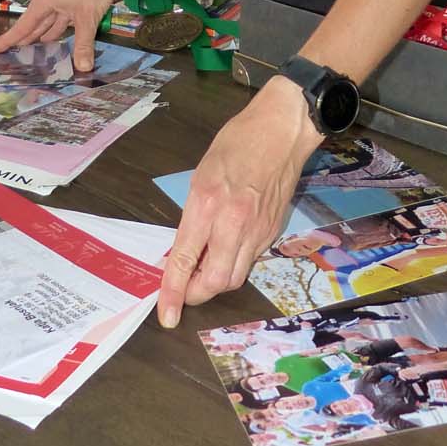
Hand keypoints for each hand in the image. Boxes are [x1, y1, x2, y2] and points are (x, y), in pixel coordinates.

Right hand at [0, 0, 122, 68]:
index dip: (8, 39)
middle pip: (31, 24)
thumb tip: (83, 68)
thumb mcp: (87, 18)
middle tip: (6, 53)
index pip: (23, 26)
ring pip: (44, 22)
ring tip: (27, 51)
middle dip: (20, 39)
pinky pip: (56, 18)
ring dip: (37, 36)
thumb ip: (83, 44)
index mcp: (43, 2)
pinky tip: (51, 39)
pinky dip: (53, 29)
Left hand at [157, 76, 320, 328]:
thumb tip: (185, 247)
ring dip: (216, 282)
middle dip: (196, 294)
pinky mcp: (273, 231)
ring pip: (235, 277)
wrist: (281, 130)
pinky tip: (227, 248)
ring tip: (203, 270)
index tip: (165, 315)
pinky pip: (250, 259)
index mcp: (208, 204)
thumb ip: (194, 214)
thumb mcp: (202, 174)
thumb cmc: (237, 142)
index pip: (184, 259)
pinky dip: (234, 262)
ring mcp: (257, 230)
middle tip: (184, 290)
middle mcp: (233, 223)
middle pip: (215, 282)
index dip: (172, 292)